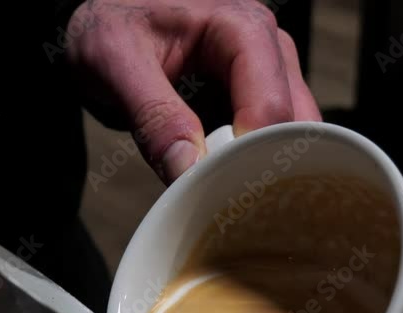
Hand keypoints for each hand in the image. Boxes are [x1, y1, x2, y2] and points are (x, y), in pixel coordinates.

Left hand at [67, 0, 320, 183]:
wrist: (109, 18)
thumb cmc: (113, 24)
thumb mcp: (117, 61)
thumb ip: (153, 115)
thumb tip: (187, 171)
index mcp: (243, 29)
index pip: (270, 107)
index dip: (250, 157)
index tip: (219, 193)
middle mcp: (269, 49)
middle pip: (293, 126)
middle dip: (263, 168)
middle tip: (225, 205)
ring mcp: (270, 75)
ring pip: (290, 138)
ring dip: (261, 171)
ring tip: (223, 198)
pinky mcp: (258, 99)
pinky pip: (271, 142)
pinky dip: (253, 168)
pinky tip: (226, 188)